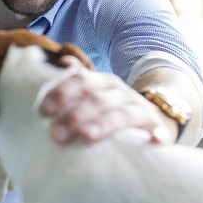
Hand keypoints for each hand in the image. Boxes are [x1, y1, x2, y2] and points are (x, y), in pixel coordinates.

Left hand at [39, 57, 178, 144]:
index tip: (43, 110)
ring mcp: (141, 111)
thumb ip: (79, 79)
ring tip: (87, 135)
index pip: (82, 80)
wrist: (155, 117)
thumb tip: (64, 61)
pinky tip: (153, 140)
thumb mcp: (97, 91)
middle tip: (55, 135)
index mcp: (104, 82)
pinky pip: (159, 133)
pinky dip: (156, 136)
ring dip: (104, 124)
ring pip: (122, 115)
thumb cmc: (113, 108)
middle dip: (75, 115)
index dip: (62, 92)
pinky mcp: (157, 130)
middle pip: (98, 99)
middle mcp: (122, 93)